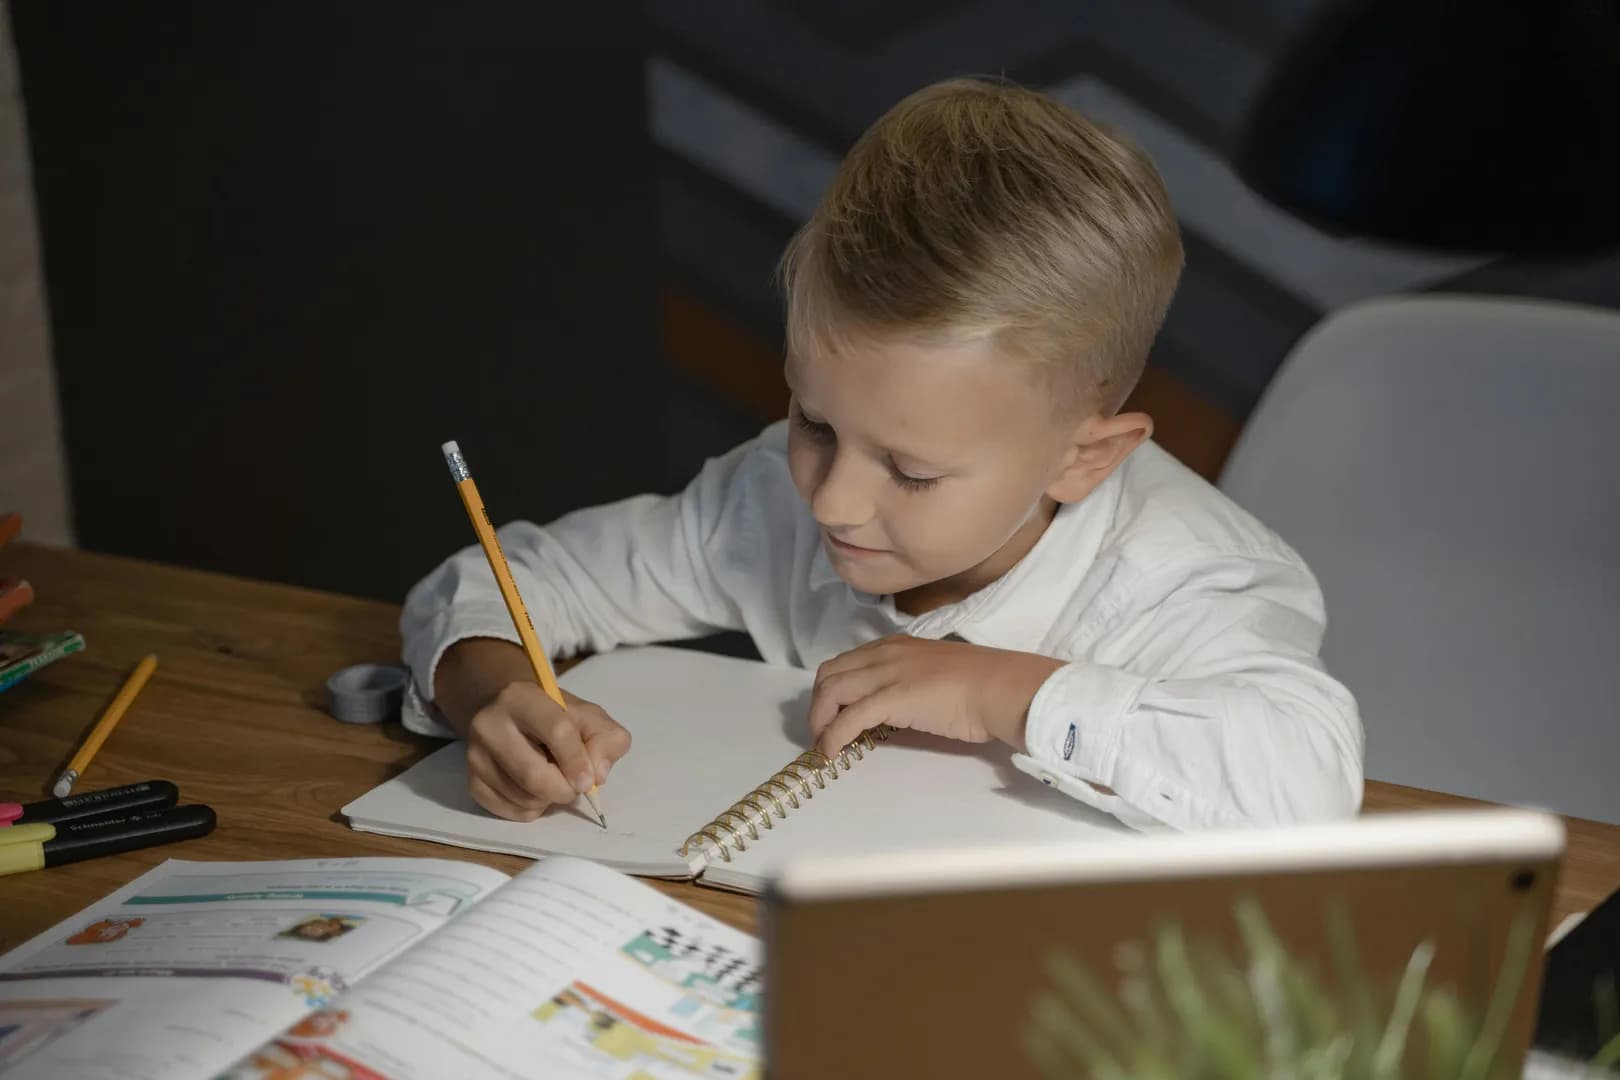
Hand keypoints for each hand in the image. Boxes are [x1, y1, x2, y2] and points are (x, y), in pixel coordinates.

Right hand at [435, 638, 630, 820]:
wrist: (510, 718)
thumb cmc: (555, 718)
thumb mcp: (588, 717)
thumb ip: (606, 739)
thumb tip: (597, 774)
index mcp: (522, 698)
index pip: (556, 731)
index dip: (577, 761)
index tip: (589, 781)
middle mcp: (489, 724)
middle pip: (534, 775)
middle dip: (564, 789)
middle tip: (575, 787)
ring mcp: (476, 756)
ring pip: (523, 798)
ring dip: (550, 800)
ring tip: (553, 780)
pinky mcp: (472, 782)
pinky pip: (510, 811)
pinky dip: (533, 809)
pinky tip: (535, 789)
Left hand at [807, 635, 1064, 756]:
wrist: (1000, 688)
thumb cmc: (979, 685)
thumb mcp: (933, 675)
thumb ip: (909, 684)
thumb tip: (893, 709)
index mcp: (895, 646)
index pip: (846, 662)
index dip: (830, 690)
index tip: (831, 714)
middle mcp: (884, 654)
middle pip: (829, 674)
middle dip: (817, 704)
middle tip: (822, 732)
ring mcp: (886, 674)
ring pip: (831, 691)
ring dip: (819, 720)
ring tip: (823, 744)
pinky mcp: (891, 698)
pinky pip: (848, 718)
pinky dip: (832, 736)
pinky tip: (831, 752)